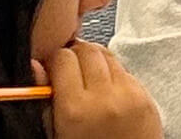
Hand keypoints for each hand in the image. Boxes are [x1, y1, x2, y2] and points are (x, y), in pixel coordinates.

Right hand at [42, 41, 162, 138]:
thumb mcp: (55, 133)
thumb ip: (44, 101)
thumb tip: (34, 65)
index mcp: (75, 109)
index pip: (63, 58)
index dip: (54, 61)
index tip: (51, 69)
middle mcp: (104, 97)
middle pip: (87, 51)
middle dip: (75, 55)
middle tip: (68, 69)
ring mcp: (129, 95)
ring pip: (108, 56)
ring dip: (95, 61)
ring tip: (87, 78)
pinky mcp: (147, 98)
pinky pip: (126, 72)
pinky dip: (114, 74)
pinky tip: (107, 91)